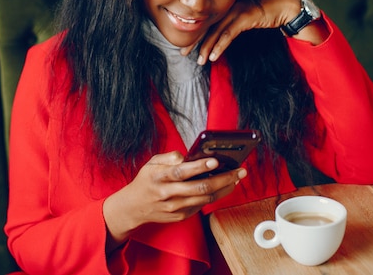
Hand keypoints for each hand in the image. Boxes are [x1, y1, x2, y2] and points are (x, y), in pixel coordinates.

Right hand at [102, 151, 246, 247]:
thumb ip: (169, 157)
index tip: (215, 161)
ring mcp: (176, 207)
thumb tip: (186, 156)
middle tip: (239, 170)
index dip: (200, 167)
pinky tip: (225, 187)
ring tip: (237, 177)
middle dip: (224, 178)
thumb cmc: (146, 181)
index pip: (182, 171)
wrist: (134, 207)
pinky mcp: (181, 216)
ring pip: (206, 198)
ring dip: (225, 188)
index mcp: (160, 177)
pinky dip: (216, 196)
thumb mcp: (151, 163)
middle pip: (200, 187)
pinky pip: (202, 205)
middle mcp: (168, 193)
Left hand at [181, 0, 328, 63]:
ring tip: (199, 60)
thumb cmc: (265, 12)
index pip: (206, 21)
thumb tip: (220, 37)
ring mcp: (236, 11)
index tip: (185, 45)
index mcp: (226, 6)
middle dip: (194, 40)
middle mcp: (228, 6)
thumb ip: (232, 24)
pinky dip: (220, 46)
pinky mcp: (245, 17)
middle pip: (207, 25)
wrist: (285, 5)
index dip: (195, 33)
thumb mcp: (245, 17)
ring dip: (206, 47)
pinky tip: (214, 56)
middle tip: (183, 52)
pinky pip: (229, 34)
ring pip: (216, 31)